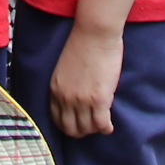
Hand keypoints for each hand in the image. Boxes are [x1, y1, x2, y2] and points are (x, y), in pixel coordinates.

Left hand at [47, 20, 123, 138]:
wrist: (94, 33)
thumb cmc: (82, 45)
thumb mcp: (63, 69)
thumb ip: (65, 86)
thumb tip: (73, 100)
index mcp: (55, 90)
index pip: (57, 119)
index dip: (68, 125)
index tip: (77, 124)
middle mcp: (65, 98)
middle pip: (71, 129)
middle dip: (81, 131)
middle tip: (90, 127)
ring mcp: (82, 100)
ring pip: (87, 129)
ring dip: (94, 129)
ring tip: (101, 125)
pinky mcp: (99, 99)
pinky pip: (101, 124)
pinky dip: (105, 128)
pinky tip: (109, 126)